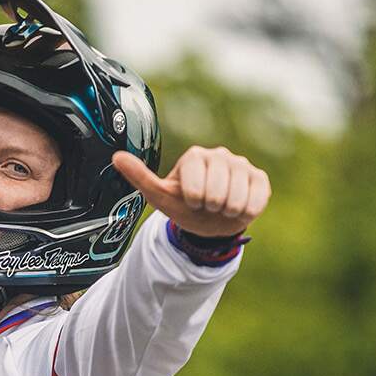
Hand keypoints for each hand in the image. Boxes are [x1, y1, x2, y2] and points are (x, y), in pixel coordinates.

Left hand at [114, 146, 270, 237]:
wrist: (211, 220)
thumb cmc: (184, 206)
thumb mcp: (160, 195)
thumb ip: (139, 176)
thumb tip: (116, 157)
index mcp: (195, 156)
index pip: (196, 176)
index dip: (194, 196)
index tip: (191, 201)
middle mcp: (220, 155)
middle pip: (217, 189)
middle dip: (209, 206)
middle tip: (206, 206)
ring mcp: (242, 165)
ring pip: (237, 197)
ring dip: (226, 211)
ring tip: (220, 208)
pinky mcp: (259, 179)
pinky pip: (256, 200)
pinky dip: (245, 212)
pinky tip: (237, 208)